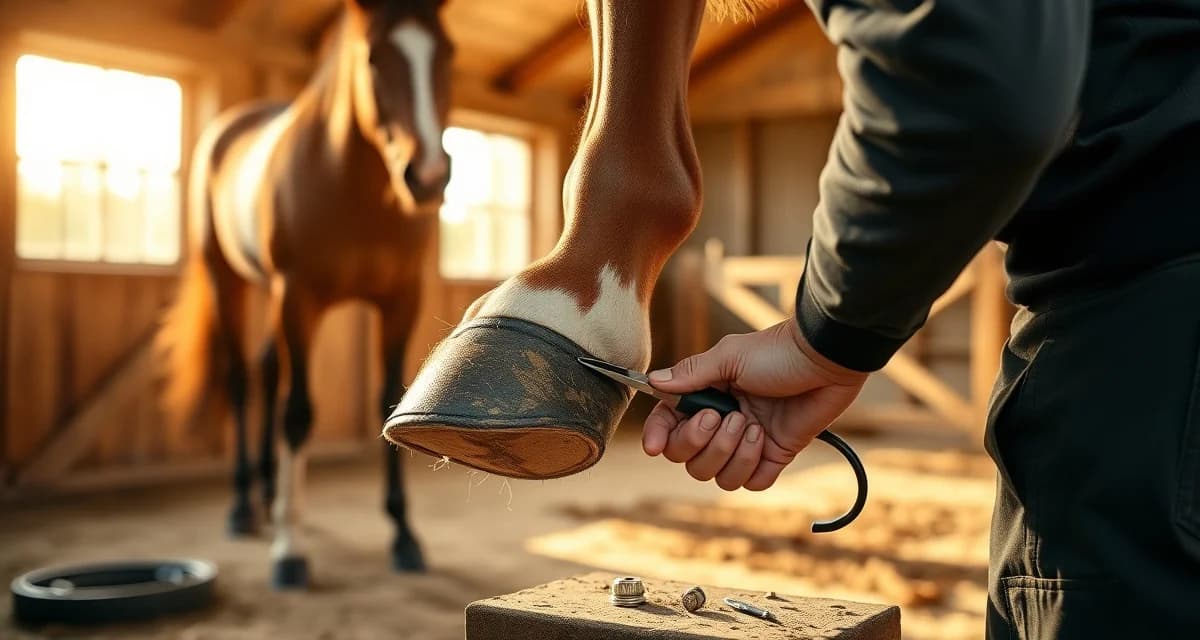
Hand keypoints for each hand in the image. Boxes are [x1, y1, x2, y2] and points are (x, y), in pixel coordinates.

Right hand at [642, 319, 867, 490]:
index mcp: (707, 396)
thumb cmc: (777, 352)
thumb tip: (655, 382)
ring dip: (729, 453)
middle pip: (688, 458)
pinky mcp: (774, 455)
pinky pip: (751, 482)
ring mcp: (747, 441)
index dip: (659, 437)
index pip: (670, 425)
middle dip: (700, 442)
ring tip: (751, 425)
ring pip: (717, 476)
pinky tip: (765, 439)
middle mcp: (722, 422)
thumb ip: (691, 374)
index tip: (654, 447)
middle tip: (725, 416)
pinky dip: (752, 466)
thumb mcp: (729, 357)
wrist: (824, 360)